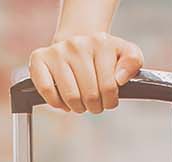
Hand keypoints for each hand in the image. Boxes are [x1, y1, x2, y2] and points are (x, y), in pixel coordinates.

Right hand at [27, 32, 143, 113]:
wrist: (78, 45)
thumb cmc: (103, 56)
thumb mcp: (126, 54)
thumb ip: (133, 62)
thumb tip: (120, 78)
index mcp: (100, 42)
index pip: (109, 86)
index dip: (110, 101)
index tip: (108, 100)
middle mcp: (77, 44)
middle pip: (89, 94)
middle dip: (95, 106)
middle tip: (94, 104)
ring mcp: (56, 51)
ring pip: (70, 96)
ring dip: (77, 107)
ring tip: (80, 103)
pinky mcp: (38, 59)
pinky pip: (47, 90)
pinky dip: (56, 103)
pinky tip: (64, 102)